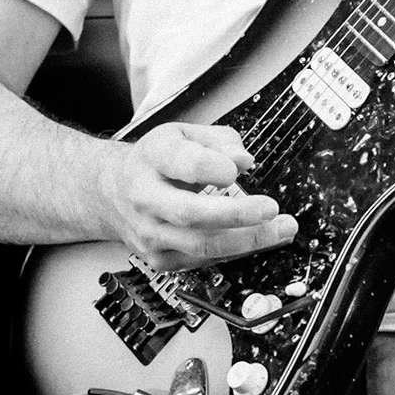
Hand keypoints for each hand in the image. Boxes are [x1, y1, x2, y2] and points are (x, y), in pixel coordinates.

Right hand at [97, 122, 297, 270]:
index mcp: (153, 158)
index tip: (236, 170)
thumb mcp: (184, 133)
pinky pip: (203, 261)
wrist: (112, 191)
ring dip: (248, 240)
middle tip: (271, 209)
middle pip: (192, 213)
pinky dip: (236, 252)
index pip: (184, 164)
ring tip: (281, 229)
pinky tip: (260, 240)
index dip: (214, 168)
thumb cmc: (156, 161)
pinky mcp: (159, 259)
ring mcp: (150, 233)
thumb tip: (242, 160)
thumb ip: (219, 141)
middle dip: (237, 214)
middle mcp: (146, 198)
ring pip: (201, 245)